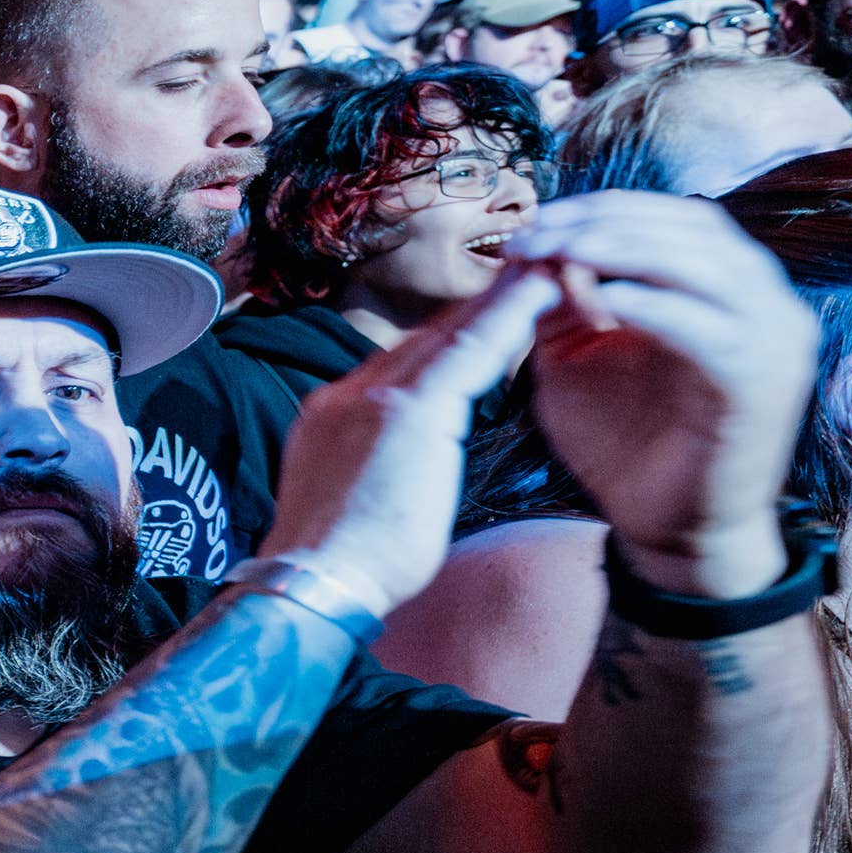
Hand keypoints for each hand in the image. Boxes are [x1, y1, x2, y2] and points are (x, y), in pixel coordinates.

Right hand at [260, 265, 563, 612]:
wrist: (310, 583)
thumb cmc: (342, 566)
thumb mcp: (354, 501)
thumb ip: (378, 466)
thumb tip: (404, 473)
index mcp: (331, 417)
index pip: (396, 366)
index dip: (442, 341)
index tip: (475, 324)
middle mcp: (345, 395)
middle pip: (422, 340)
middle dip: (472, 310)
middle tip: (522, 272)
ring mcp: (369, 397)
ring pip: (447, 336)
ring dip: (496, 302)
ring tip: (540, 268)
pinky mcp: (405, 410)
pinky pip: (468, 352)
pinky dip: (507, 317)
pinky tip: (540, 292)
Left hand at [512, 191, 820, 595]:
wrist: (665, 527)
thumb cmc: (622, 442)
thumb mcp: (575, 356)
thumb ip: (560, 300)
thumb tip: (534, 244)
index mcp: (727, 288)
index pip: (673, 217)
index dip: (603, 208)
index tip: (534, 219)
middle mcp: (763, 302)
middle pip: (690, 227)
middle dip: (606, 222)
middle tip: (537, 232)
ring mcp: (774, 341)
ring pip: (706, 264)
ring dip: (627, 250)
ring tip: (562, 253)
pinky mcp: (762, 386)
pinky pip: (712, 330)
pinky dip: (656, 307)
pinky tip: (602, 302)